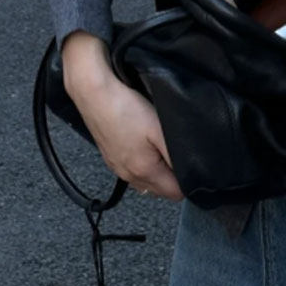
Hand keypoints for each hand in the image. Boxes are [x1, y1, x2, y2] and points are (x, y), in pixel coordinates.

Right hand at [62, 32, 182, 200]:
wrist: (93, 92)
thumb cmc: (126, 109)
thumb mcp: (161, 131)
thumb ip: (178, 156)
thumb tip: (193, 175)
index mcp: (144, 172)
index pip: (176, 193)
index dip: (188, 181)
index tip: (193, 164)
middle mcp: (128, 175)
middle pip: (161, 190)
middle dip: (174, 178)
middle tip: (177, 152)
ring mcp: (117, 167)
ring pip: (147, 181)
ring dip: (158, 171)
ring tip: (161, 147)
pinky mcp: (110, 156)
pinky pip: (133, 170)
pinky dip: (143, 163)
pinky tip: (144, 145)